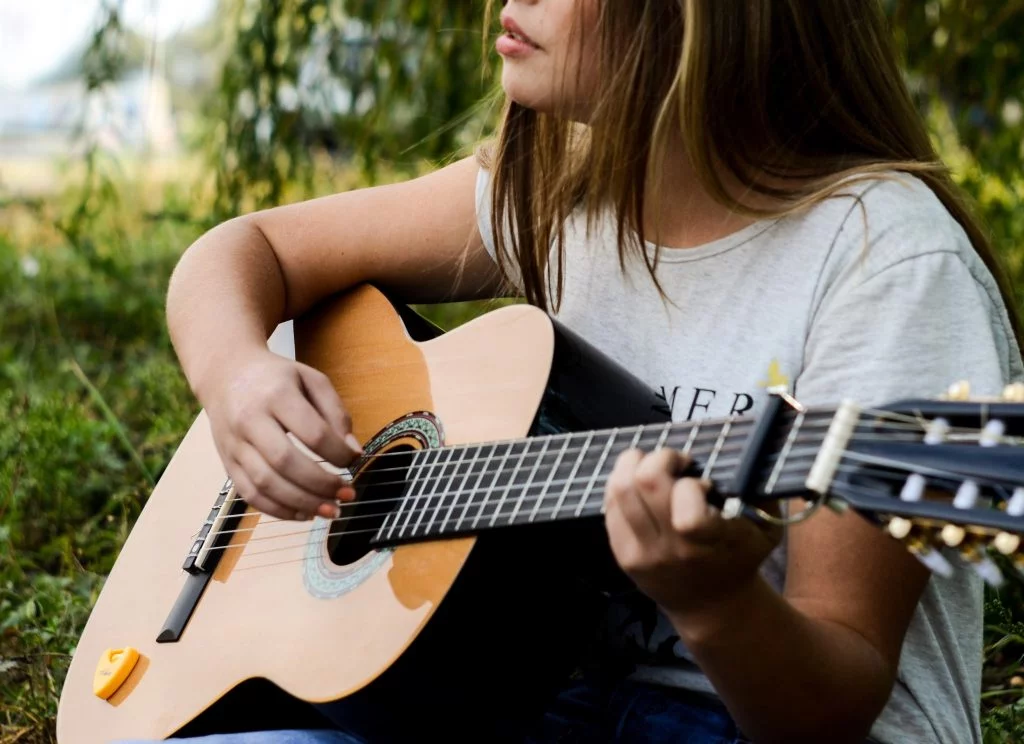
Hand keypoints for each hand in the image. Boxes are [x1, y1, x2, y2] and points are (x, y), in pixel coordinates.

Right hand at [199, 349, 361, 520]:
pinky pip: (249, 495)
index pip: (312, 432)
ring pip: (265, 484)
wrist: (225, 374)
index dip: (338, 453)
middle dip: (321, 484)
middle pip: (285, 462)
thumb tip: (354, 452)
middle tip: (347, 494)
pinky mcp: (227, 463)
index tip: (354, 460)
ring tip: (330, 510)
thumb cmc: (275, 378)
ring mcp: (234, 444)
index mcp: (276, 395)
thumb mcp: (311, 380)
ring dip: (302, 503)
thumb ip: (337, 413)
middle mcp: (249, 420)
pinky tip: (303, 514)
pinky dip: (278, 510)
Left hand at [603, 448, 781, 620]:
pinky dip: (622, 484)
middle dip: (661, 458)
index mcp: (711, 544)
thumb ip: (760, 492)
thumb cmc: (741, 556)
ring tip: (653, 466)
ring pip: (620, 489)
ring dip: (634, 464)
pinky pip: (610, 506)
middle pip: (645, 483)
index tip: (702, 481)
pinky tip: (640, 487)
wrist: (712, 605)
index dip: (692, 485)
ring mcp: (643, 554)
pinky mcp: (623, 555)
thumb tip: (747, 456)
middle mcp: (672, 550)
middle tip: (676, 462)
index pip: (688, 515)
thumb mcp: (767, 528)